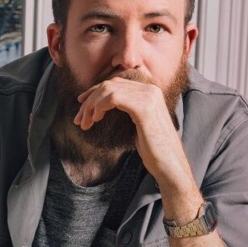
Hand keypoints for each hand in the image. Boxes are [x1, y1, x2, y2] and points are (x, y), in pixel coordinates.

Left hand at [75, 77, 192, 191]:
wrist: (169, 164)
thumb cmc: (153, 149)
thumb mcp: (137, 124)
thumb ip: (126, 109)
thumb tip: (100, 106)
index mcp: (149, 91)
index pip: (115, 83)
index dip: (94, 92)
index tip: (80, 104)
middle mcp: (150, 89)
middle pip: (108, 85)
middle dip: (89, 101)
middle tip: (78, 120)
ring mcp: (148, 96)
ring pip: (107, 90)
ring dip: (90, 106)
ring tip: (85, 123)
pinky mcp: (144, 107)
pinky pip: (112, 98)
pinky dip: (99, 107)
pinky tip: (95, 120)